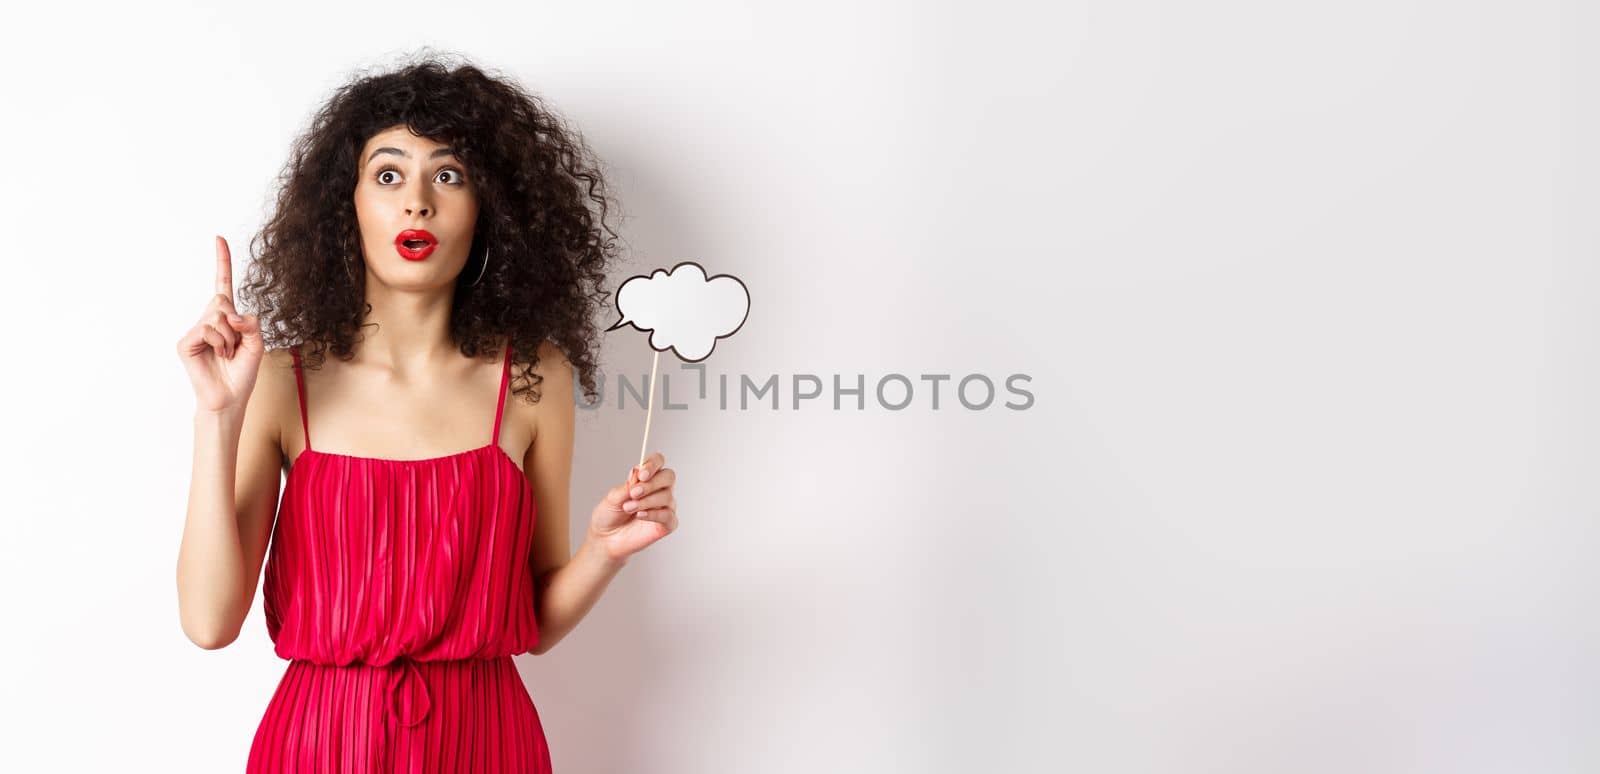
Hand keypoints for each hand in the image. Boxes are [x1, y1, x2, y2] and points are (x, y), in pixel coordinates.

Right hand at [176, 235, 264, 414]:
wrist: (229, 398)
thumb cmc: (242, 373)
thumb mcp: (257, 344)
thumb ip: (252, 323)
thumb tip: (231, 314)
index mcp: (226, 318)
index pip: (222, 285)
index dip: (222, 262)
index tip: (219, 238)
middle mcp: (208, 320)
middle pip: (222, 299)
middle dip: (236, 323)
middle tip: (234, 346)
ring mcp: (195, 330)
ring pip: (217, 315)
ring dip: (230, 338)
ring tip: (226, 354)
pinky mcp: (186, 342)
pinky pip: (208, 329)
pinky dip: (219, 343)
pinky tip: (217, 356)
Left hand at [587, 451, 677, 562]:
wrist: (605, 539)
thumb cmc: (609, 515)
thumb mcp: (613, 497)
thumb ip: (628, 485)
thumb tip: (637, 472)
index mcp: (647, 478)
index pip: (658, 461)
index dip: (653, 464)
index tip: (641, 474)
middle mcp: (659, 490)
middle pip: (668, 476)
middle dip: (651, 484)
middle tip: (633, 493)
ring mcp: (665, 506)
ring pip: (667, 496)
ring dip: (646, 501)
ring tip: (628, 508)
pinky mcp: (667, 524)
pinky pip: (668, 515)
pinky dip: (653, 514)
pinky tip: (640, 516)